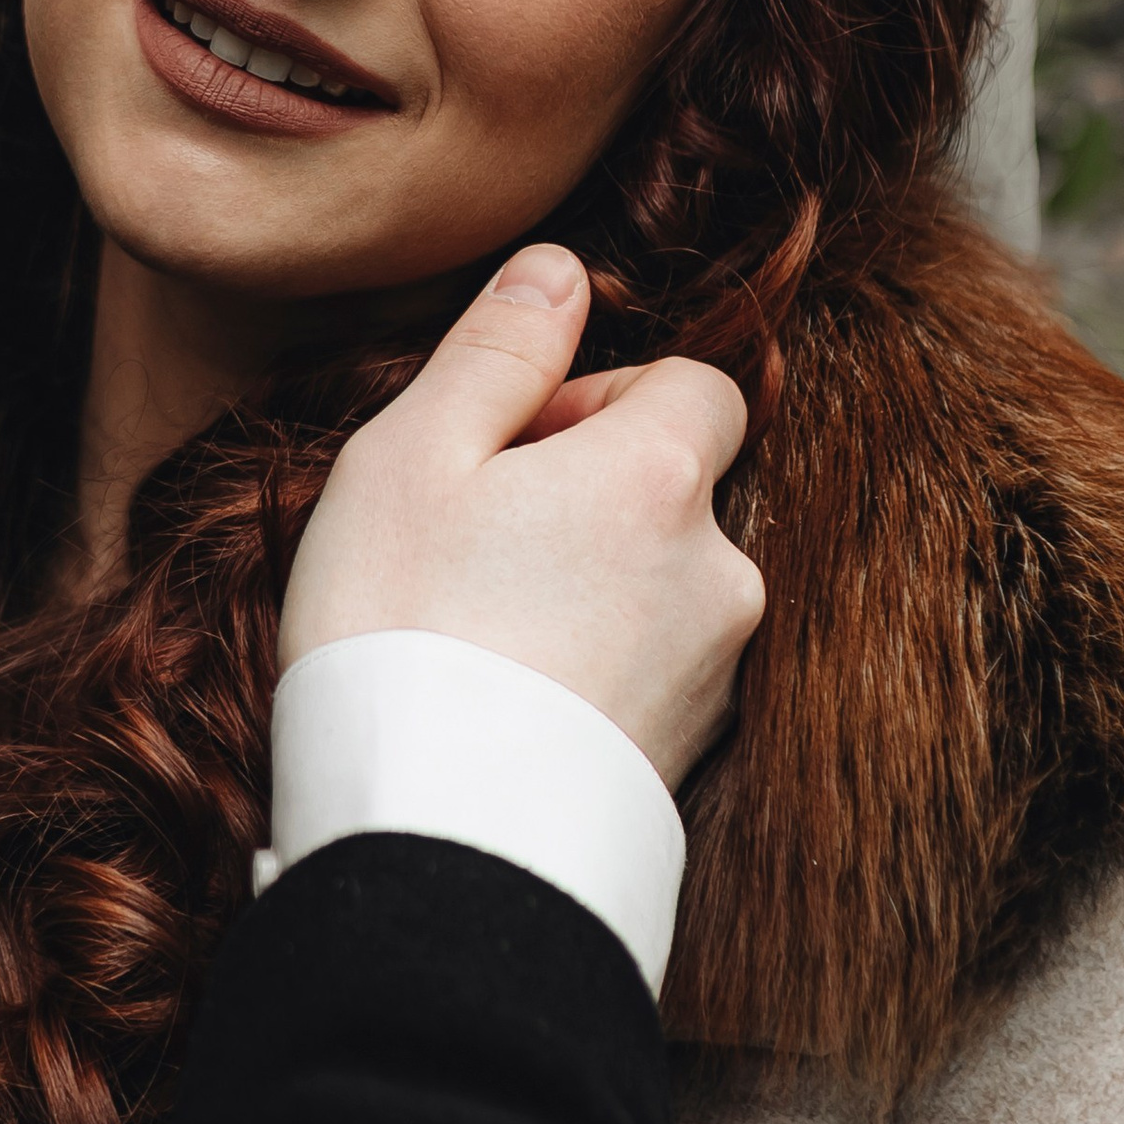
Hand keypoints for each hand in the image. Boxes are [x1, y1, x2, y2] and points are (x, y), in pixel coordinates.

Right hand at [278, 244, 764, 786]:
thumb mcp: (412, 456)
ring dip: (591, 584)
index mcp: (665, 476)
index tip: (507, 451)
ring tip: (478, 633)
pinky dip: (594, 668)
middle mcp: (721, 570)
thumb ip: (496, 349)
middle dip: (588, 495)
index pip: (692, 382)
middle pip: (677, 487)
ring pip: (664, 582)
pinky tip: (504, 700)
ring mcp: (715, 673)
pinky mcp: (691, 757)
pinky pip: (651, 672)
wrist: (438, 853)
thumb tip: (561, 270)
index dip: (598, 397)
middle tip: (471, 545)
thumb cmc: (402, 634)